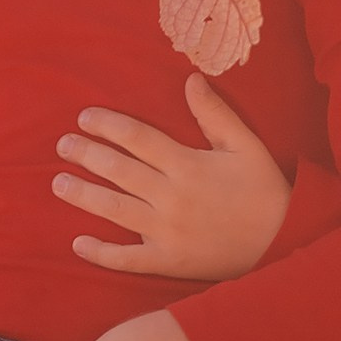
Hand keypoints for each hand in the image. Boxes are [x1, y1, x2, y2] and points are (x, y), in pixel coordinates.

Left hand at [52, 75, 294, 278]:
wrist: (283, 241)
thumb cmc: (264, 189)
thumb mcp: (245, 145)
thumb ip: (215, 113)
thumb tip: (190, 79)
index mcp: (189, 165)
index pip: (138, 138)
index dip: (108, 125)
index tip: (85, 118)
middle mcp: (172, 197)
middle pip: (119, 171)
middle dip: (87, 155)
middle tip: (62, 145)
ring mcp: (168, 232)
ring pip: (115, 210)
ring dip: (83, 196)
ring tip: (58, 183)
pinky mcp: (169, 261)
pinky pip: (128, 259)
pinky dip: (101, 253)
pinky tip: (78, 243)